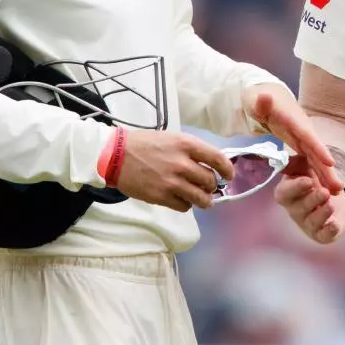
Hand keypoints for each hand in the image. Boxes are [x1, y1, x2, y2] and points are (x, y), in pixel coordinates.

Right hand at [114, 131, 230, 211]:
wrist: (116, 155)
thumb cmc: (145, 144)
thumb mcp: (172, 138)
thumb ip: (191, 150)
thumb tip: (209, 164)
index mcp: (187, 145)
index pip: (218, 159)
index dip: (227, 169)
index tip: (229, 175)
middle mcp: (182, 164)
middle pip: (210, 181)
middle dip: (212, 186)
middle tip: (209, 187)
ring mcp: (172, 182)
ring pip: (200, 198)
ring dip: (204, 200)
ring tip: (203, 200)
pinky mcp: (161, 197)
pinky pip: (183, 206)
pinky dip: (186, 204)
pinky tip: (182, 199)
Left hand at [245, 83, 343, 194]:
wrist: (265, 98)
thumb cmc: (258, 100)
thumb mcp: (255, 101)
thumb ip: (260, 103)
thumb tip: (264, 98)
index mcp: (293, 120)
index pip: (307, 135)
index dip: (318, 148)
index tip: (331, 163)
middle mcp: (302, 129)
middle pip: (316, 151)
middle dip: (327, 169)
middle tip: (339, 187)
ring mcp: (303, 137)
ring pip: (316, 158)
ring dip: (326, 175)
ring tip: (337, 192)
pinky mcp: (301, 144)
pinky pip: (311, 160)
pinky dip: (318, 173)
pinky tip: (324, 187)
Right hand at [273, 154, 344, 243]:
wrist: (332, 193)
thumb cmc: (313, 176)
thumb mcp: (305, 164)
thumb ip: (297, 161)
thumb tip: (292, 158)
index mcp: (288, 193)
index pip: (284, 193)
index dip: (296, 188)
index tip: (308, 180)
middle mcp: (295, 210)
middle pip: (299, 208)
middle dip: (312, 200)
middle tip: (324, 192)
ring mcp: (307, 223)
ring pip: (312, 221)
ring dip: (322, 213)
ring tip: (331, 205)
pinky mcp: (321, 233)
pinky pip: (323, 235)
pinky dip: (329, 231)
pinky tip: (335, 224)